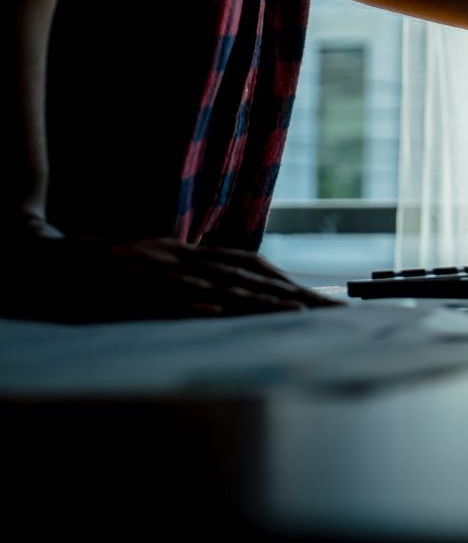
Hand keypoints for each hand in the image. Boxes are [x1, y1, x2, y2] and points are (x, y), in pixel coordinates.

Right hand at [2, 232, 343, 321]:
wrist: (28, 257)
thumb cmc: (91, 271)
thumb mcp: (147, 270)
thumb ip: (187, 280)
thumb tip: (227, 300)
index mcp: (183, 255)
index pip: (249, 266)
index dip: (289, 283)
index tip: (328, 304)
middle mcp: (174, 257)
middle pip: (244, 275)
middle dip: (291, 296)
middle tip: (333, 315)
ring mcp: (149, 270)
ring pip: (211, 285)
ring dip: (256, 301)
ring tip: (297, 315)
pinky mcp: (119, 285)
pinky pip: (159, 297)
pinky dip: (189, 304)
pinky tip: (218, 313)